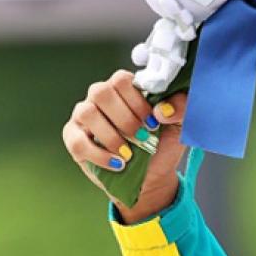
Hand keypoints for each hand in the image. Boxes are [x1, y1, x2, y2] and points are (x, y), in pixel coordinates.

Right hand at [60, 70, 188, 221]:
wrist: (152, 176)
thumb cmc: (162, 145)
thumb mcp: (180, 126)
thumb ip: (181, 108)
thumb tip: (162, 110)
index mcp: (124, 89)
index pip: (121, 79)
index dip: (137, 101)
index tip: (154, 122)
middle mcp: (100, 97)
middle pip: (100, 92)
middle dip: (125, 118)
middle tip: (143, 137)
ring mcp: (83, 116)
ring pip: (86, 113)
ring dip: (111, 136)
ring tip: (129, 154)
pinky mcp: (73, 138)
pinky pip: (78, 142)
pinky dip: (99, 155)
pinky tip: (118, 164)